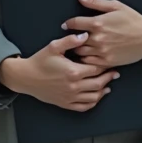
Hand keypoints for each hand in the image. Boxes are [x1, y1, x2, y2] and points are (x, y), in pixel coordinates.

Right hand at [0, 33, 119, 111]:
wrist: (26, 77)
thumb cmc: (39, 61)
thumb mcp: (54, 46)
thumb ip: (71, 40)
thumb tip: (85, 35)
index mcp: (73, 71)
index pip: (96, 69)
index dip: (105, 65)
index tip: (110, 62)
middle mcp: (74, 86)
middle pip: (98, 84)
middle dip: (108, 78)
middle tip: (115, 73)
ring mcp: (70, 97)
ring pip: (93, 97)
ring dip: (103, 91)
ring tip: (108, 85)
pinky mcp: (65, 103)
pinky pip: (83, 107)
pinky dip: (93, 103)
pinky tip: (96, 97)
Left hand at [64, 0, 141, 68]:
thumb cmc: (133, 20)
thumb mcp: (115, 6)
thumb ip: (94, 2)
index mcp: (98, 23)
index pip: (74, 23)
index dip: (68, 24)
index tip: (66, 25)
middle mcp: (98, 38)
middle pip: (75, 39)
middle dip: (72, 37)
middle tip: (72, 36)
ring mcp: (102, 51)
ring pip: (80, 52)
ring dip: (77, 48)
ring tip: (79, 45)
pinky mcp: (107, 61)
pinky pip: (89, 62)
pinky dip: (85, 59)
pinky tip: (89, 54)